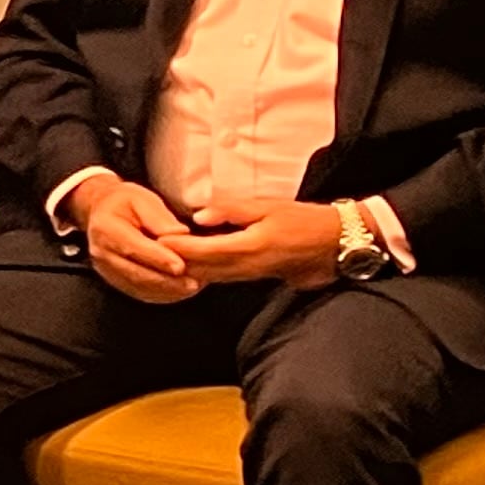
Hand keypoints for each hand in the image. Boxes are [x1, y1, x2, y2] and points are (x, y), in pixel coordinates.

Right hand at [76, 178, 204, 302]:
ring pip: (138, 286)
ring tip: (191, 288)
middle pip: (135, 272)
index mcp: (106, 228)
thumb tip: (181, 234)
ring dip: (166, 290)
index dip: (157, 259)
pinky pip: (138, 292)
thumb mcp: (142, 199)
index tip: (180, 266)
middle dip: (166, 281)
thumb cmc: (125, 203)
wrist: (101, 211)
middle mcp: (101, 252)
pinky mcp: (114, 279)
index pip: (132, 247)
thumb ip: (159, 217)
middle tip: (193, 284)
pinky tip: (179, 291)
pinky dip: (160, 294)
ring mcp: (105, 269)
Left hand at [167, 204, 346, 293]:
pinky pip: (224, 278)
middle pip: (204, 269)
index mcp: (251, 247)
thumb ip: (232, 210)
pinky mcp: (256, 277)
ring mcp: (253, 275)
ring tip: (162, 260)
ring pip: (212, 276)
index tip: (156, 240)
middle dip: (176, 262)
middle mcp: (249, 266)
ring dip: (188, 270)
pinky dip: (204, 272)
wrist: (335, 244)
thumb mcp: (268, 206)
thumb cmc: (303, 220)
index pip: (206, 251)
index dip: (179, 248)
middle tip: (149, 252)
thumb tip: (199, 217)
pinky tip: (190, 266)